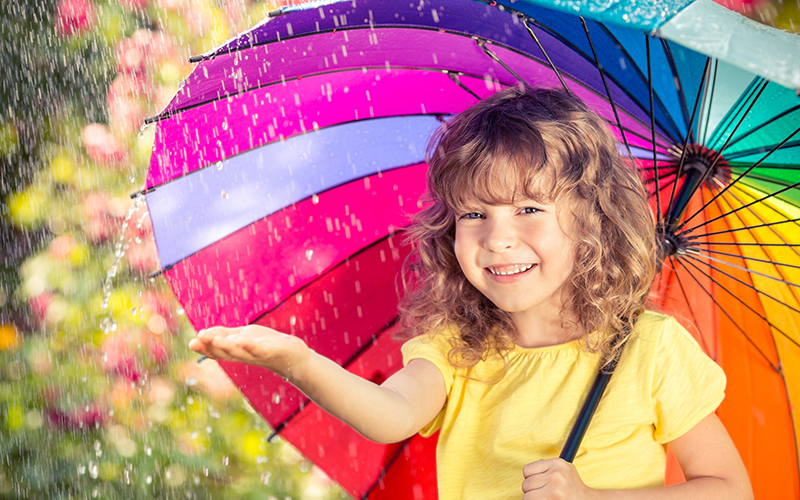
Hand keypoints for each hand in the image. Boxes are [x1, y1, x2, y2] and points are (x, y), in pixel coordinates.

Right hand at [188, 325, 310, 379]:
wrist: (292, 355)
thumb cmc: (265, 345)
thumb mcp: (242, 337)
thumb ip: (225, 335)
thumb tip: (203, 334)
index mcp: (235, 351)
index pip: (216, 350)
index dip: (204, 348)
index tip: (191, 343)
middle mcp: (243, 355)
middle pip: (224, 352)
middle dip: (210, 346)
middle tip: (196, 340)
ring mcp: (256, 354)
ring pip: (239, 352)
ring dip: (226, 346)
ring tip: (214, 340)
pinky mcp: (270, 352)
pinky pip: (258, 350)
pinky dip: (249, 346)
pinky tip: (241, 340)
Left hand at [522, 458, 594, 499]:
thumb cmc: (573, 487)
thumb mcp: (565, 469)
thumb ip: (546, 466)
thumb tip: (527, 472)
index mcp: (558, 464)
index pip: (527, 470)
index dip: (531, 478)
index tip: (539, 483)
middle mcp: (556, 476)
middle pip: (526, 484)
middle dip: (532, 490)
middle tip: (544, 493)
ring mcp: (555, 491)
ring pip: (527, 496)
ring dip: (534, 499)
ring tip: (546, 498)